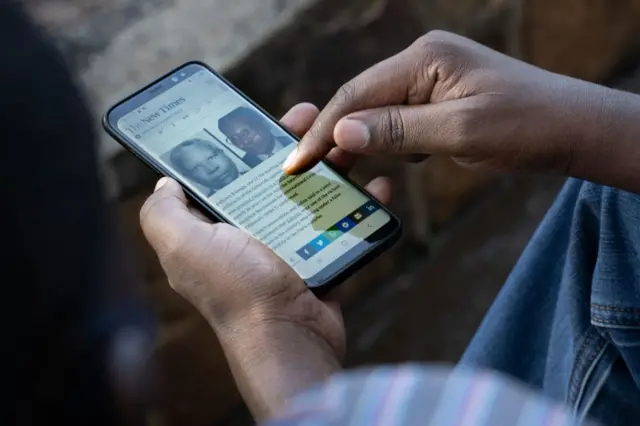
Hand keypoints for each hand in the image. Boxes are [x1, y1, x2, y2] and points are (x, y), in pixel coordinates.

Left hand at [139, 103, 391, 417]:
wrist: (290, 337)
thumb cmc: (237, 290)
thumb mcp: (183, 245)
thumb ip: (163, 212)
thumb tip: (165, 181)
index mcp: (213, 228)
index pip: (224, 173)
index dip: (239, 142)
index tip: (258, 116)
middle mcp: (247, 236)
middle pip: (271, 176)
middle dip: (291, 144)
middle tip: (312, 117)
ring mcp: (286, 248)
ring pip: (309, 194)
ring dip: (329, 166)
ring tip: (348, 142)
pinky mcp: (319, 259)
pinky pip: (339, 223)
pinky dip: (358, 205)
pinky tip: (375, 186)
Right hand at [283, 30, 619, 180]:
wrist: (573, 128)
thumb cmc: (526, 125)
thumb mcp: (461, 131)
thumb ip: (398, 131)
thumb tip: (341, 133)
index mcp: (425, 60)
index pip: (357, 94)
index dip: (323, 129)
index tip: (297, 162)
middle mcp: (423, 63)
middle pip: (362, 100)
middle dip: (334, 137)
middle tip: (306, 172)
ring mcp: (431, 80)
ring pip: (379, 113)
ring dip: (359, 143)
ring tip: (333, 174)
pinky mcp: (440, 99)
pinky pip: (400, 121)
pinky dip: (387, 144)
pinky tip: (379, 164)